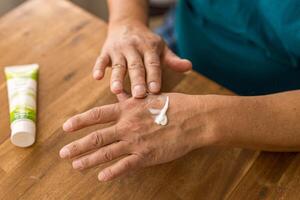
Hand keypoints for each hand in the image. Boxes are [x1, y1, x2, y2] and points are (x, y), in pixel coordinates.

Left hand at [59, 93, 216, 180]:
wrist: (193, 119)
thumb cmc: (173, 105)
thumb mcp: (150, 96)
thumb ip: (131, 96)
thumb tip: (119, 90)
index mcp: (127, 110)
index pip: (97, 115)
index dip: (79, 121)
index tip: (66, 127)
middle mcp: (127, 126)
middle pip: (97, 137)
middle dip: (78, 146)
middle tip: (64, 153)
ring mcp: (136, 142)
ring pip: (107, 153)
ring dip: (89, 160)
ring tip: (76, 165)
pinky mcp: (147, 156)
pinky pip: (125, 166)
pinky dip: (112, 172)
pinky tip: (101, 177)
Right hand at [92, 22, 191, 97]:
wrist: (127, 25)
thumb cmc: (147, 43)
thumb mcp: (161, 49)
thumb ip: (173, 60)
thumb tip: (189, 67)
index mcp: (149, 49)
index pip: (152, 64)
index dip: (154, 77)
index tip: (155, 91)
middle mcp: (134, 48)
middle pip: (136, 66)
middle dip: (137, 80)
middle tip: (139, 95)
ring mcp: (119, 50)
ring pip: (118, 65)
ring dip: (116, 78)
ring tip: (116, 91)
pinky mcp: (106, 51)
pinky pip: (101, 60)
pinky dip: (98, 68)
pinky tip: (97, 78)